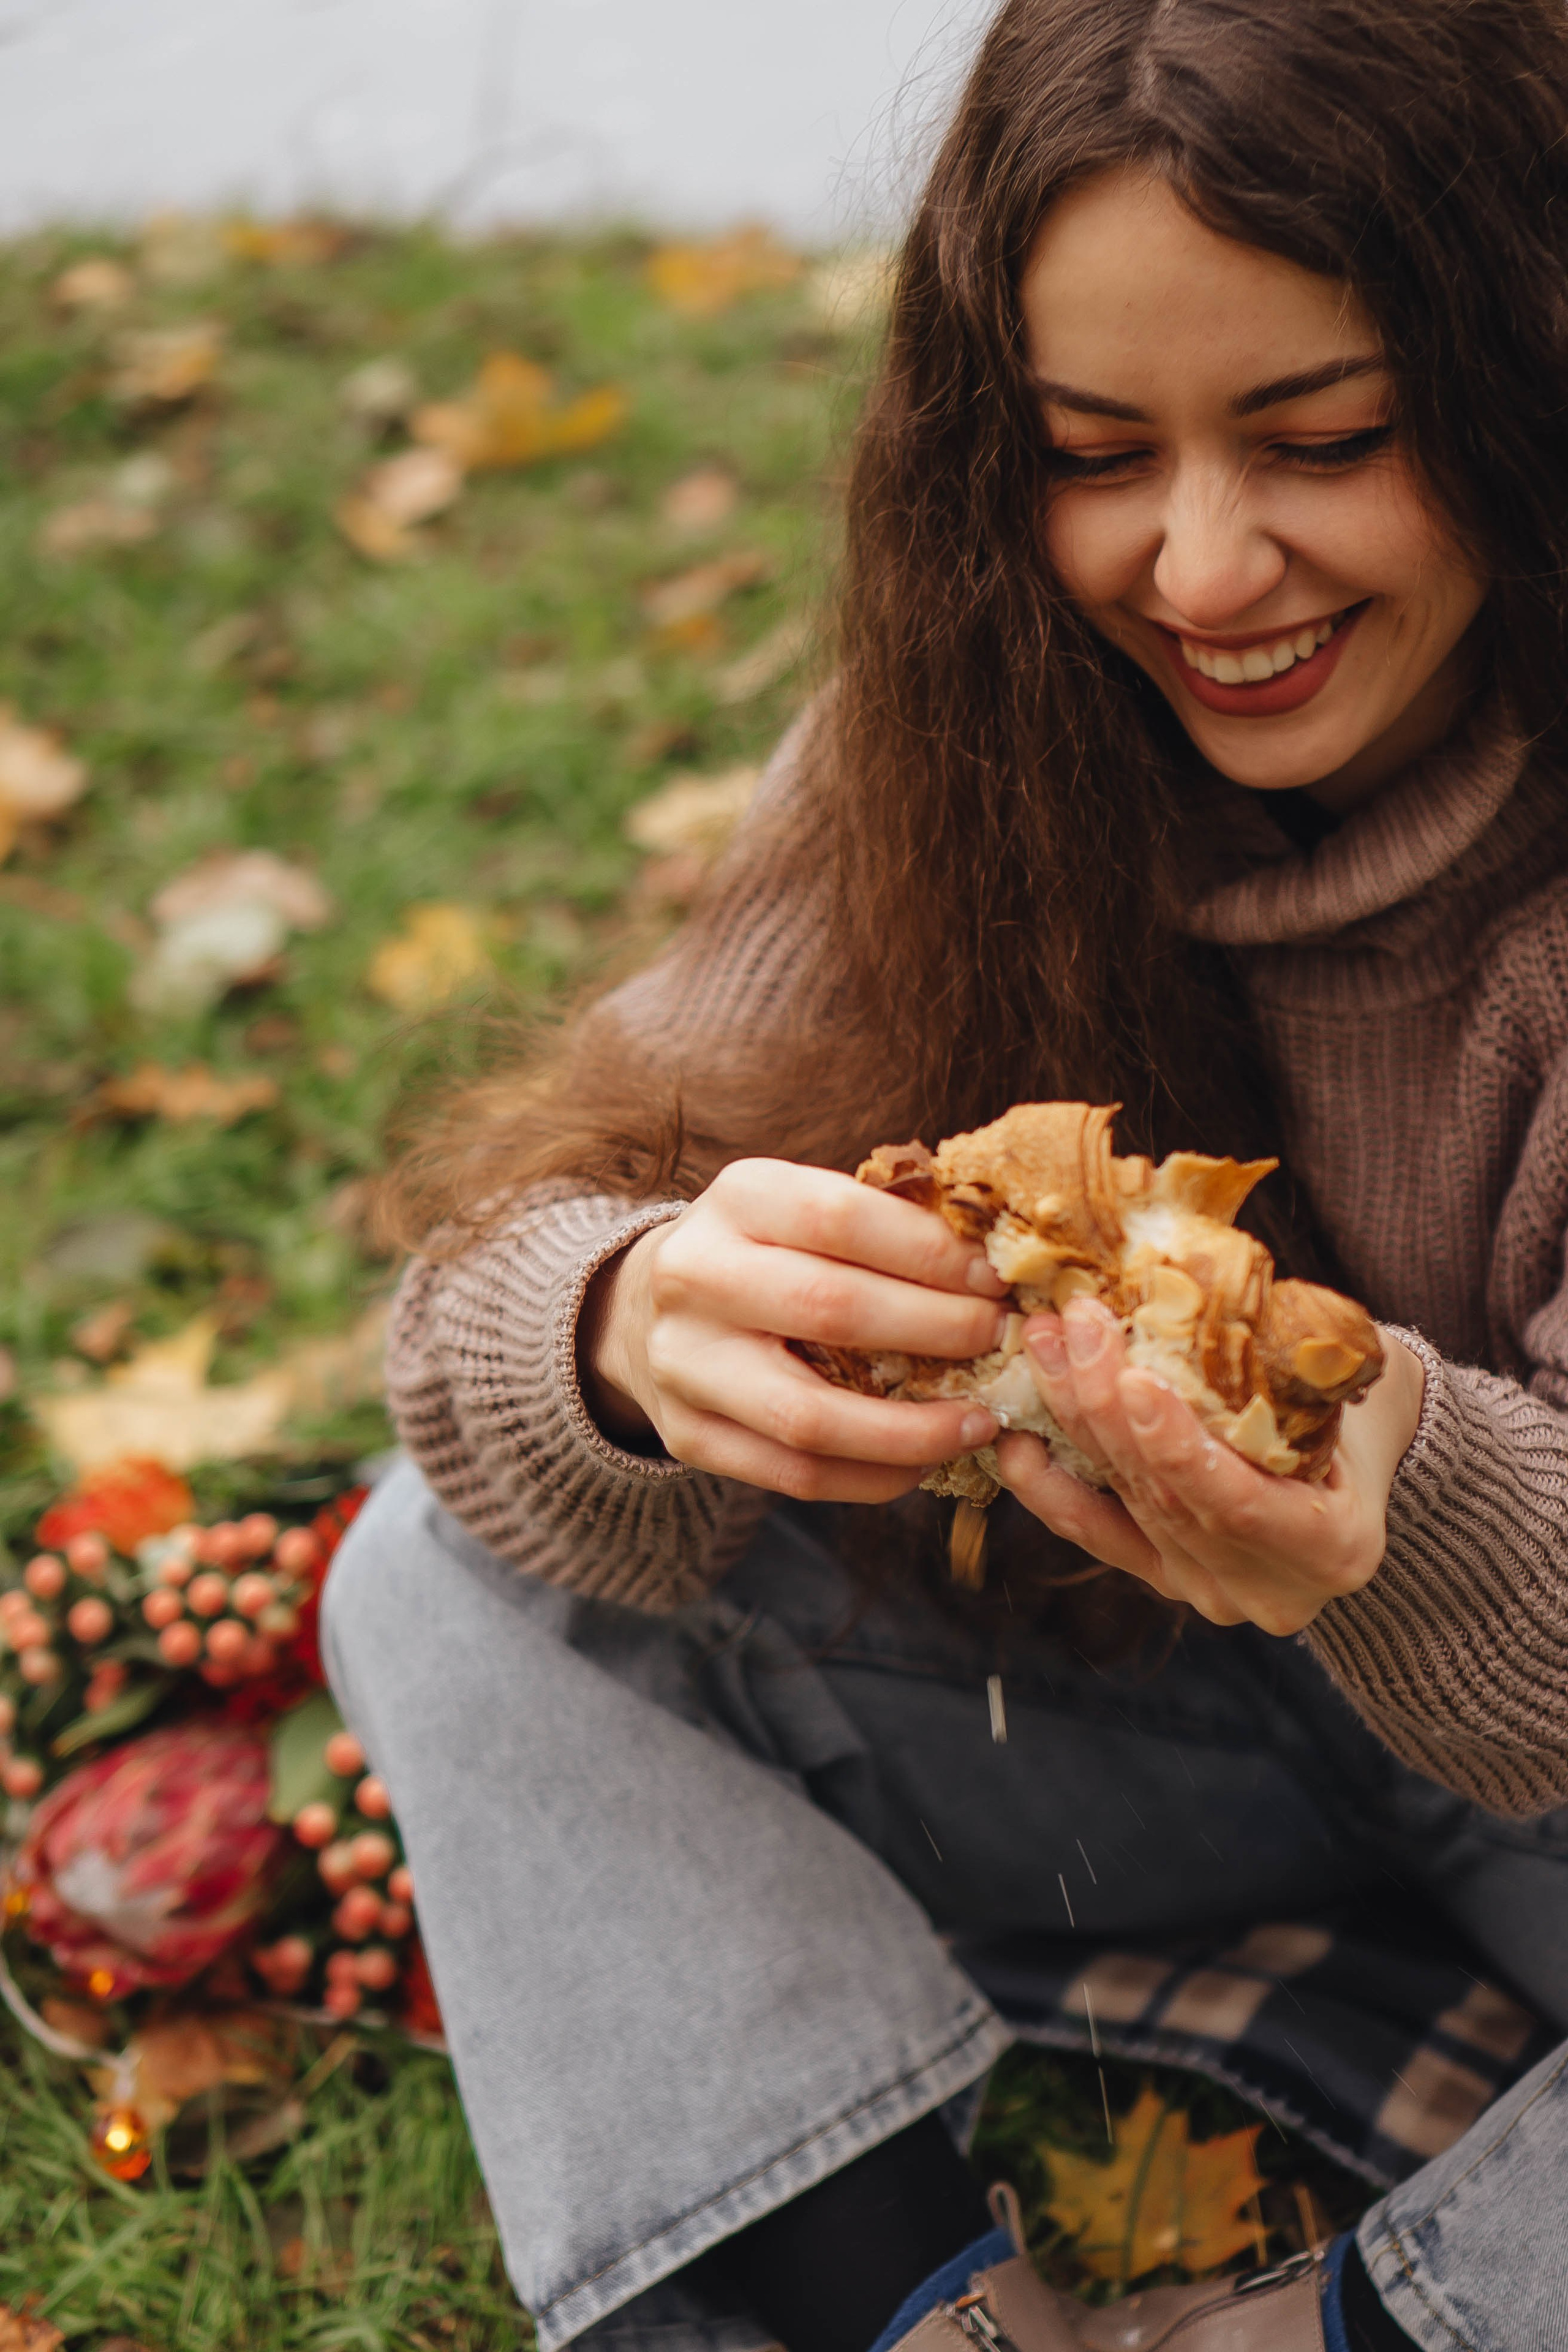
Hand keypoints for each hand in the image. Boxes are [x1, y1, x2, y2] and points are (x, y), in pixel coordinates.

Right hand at [578, 1157, 1009, 1501]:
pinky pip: (794, 1475)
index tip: (993, 1278)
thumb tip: (995, 1266)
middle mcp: (695, 1276)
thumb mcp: (800, 1208)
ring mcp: (685, 1363)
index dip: (929, 1251)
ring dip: (912, 1429)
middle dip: (936, 1330)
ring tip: (977, 1423)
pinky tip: (922, 1462)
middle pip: (830, 1309)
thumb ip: (881, 1224)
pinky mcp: (688, 1435)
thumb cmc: (762, 1253)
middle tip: (999, 1341)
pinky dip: (871, 1477)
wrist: (644, 1311)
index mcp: (737, 1199)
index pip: (840, 1217)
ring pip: (810, 1416)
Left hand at [992, 1298, 1425, 1634]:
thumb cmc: (1365, 1411)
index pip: (1241, 1505)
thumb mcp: (1355, 1387)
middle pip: (1170, 1499)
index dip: (1180, 1448)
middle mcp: (1267, 1591)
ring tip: (1046, 1346)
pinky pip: (1096, 1533)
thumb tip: (1208, 1283)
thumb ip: (1295, 1363)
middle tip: (1075, 1327)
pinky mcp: (1163, 1575)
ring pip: (1128, 1506)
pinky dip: (1050, 1487)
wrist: (1363, 1472)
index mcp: (1334, 1550)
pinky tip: (1015, 1439)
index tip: (1135, 1382)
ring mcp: (1209, 1590)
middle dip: (1109, 1409)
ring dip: (1077, 1422)